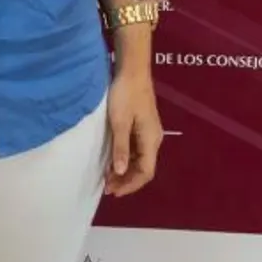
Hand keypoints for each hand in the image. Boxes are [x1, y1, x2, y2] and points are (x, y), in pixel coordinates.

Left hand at [104, 69, 162, 196]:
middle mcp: (154, 139)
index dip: (130, 185)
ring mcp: (149, 133)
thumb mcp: (119, 123)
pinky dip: (126, 159)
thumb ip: (121, 148)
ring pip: (140, 160)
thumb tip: (121, 172)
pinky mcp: (143, 126)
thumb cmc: (125, 95)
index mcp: (151, 140)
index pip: (145, 172)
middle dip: (127, 181)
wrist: (132, 70)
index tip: (113, 191)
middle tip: (107, 187)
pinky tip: (114, 161)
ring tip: (108, 178)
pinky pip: (137, 150)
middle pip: (144, 168)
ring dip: (125, 171)